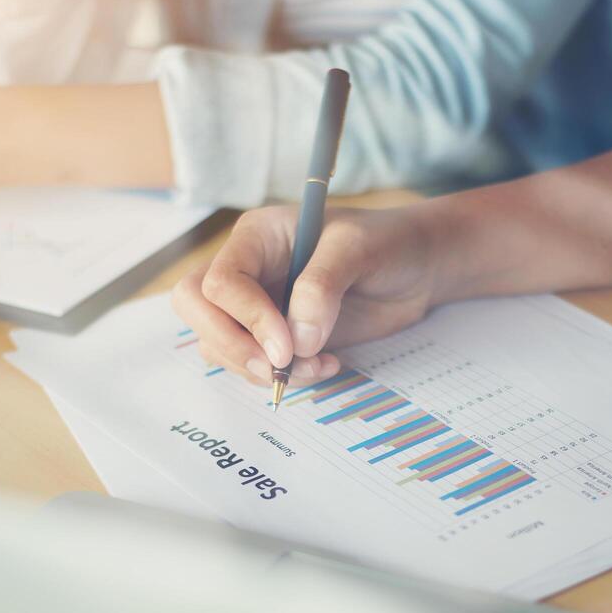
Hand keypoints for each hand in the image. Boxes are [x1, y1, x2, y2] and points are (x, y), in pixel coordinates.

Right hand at [172, 205, 443, 384]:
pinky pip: (250, 364)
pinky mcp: (272, 337)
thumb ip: (323, 286)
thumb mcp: (360, 250)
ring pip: (217, 343)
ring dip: (259, 368)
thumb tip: (297, 340)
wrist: (415, 270)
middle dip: (231, 346)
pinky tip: (325, 365)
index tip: (287, 348)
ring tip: (319, 366)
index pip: (220, 280)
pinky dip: (281, 376)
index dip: (246, 318)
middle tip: (277, 369)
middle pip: (196, 308)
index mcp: (258, 236)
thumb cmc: (387, 244)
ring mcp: (255, 305)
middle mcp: (246, 269)